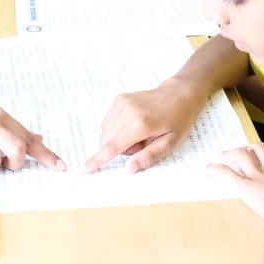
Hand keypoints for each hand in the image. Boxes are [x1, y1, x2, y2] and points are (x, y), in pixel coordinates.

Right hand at [85, 78, 207, 172]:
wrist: (179, 93)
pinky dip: (117, 128)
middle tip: (141, 144)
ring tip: (139, 133)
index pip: (112, 147)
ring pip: (105, 132)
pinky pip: (108, 122)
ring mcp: (122, 103)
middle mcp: (127, 112)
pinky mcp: (119, 99)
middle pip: (107, 141)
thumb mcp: (170, 143)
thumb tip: (129, 169)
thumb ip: (149, 157)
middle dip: (119, 148)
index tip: (84, 170)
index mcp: (140, 125)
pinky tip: (133, 124)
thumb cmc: (178, 120)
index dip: (97, 160)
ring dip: (118, 138)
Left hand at [205, 144, 263, 220]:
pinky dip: (215, 170)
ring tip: (221, 154)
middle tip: (244, 152)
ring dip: (230, 153)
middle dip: (252, 149)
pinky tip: (205, 170)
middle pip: (260, 151)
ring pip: (242, 156)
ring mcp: (257, 177)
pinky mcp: (245, 187)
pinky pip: (227, 174)